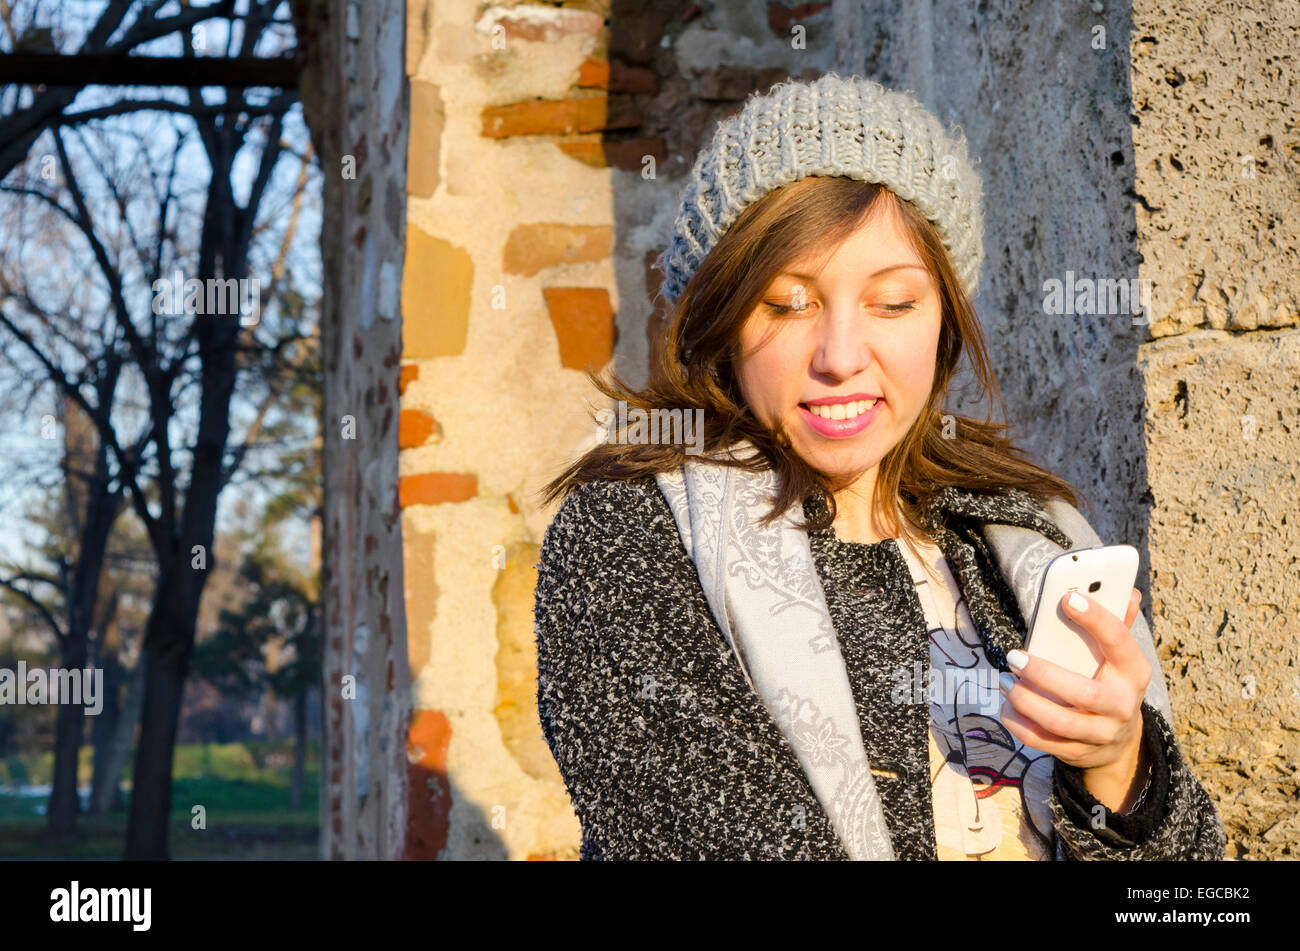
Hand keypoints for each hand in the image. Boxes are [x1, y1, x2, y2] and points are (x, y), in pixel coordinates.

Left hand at [999, 589, 1152, 807]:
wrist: (1120, 741)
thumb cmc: (1110, 681)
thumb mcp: (1120, 657)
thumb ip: (1118, 624)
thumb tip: (1129, 592)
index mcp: (1134, 671)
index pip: (1119, 641)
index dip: (1096, 619)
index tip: (1068, 598)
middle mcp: (1122, 705)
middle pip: (1082, 692)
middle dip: (1043, 674)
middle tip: (1013, 656)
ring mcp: (1101, 733)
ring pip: (1058, 721)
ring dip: (1024, 700)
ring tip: (1004, 680)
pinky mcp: (1078, 751)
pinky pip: (1042, 740)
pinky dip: (1018, 723)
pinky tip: (1007, 705)